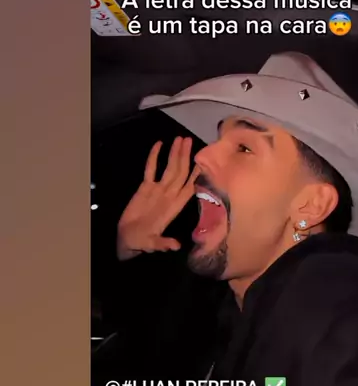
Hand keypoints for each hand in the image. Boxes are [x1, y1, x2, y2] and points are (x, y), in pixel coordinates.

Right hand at [117, 137, 197, 260]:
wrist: (127, 238)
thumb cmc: (141, 241)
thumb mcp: (151, 243)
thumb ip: (162, 243)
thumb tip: (175, 246)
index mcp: (174, 206)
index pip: (188, 187)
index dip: (196, 175)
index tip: (203, 161)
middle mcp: (169, 195)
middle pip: (180, 172)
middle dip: (185, 156)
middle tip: (188, 140)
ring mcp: (157, 189)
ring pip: (168, 168)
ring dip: (174, 154)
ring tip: (179, 139)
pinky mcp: (144, 187)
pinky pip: (151, 169)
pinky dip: (154, 157)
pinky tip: (159, 144)